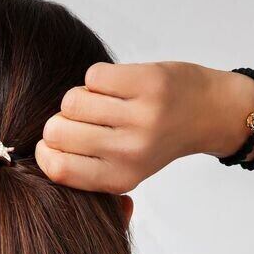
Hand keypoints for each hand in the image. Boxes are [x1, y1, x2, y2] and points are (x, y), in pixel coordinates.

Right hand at [35, 62, 253, 192]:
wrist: (210, 113)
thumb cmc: (158, 139)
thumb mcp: (127, 169)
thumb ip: (90, 168)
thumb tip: (43, 152)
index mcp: (120, 178)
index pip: (57, 168)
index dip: (44, 150)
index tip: (52, 142)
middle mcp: (130, 151)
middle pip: (57, 131)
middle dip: (61, 119)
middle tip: (83, 118)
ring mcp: (140, 116)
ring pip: (72, 100)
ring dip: (81, 95)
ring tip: (103, 101)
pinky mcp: (147, 83)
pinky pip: (93, 75)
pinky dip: (100, 77)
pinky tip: (119, 86)